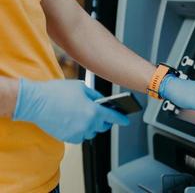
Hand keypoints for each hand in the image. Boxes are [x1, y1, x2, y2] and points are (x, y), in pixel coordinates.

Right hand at [13, 79, 128, 143]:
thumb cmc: (56, 92)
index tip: (126, 121)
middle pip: (103, 126)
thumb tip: (102, 102)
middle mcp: (88, 124)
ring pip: (91, 132)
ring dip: (91, 126)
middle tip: (98, 114)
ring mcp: (78, 133)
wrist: (35, 102)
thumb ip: (95, 96)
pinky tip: (72, 121)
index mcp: (93, 111)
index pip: (113, 117)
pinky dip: (79, 130)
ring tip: (80, 115)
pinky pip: (80, 136)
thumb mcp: (81, 87)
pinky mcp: (68, 138)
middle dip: (103, 121)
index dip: (121, 119)